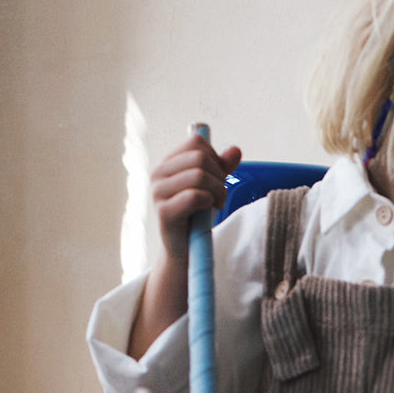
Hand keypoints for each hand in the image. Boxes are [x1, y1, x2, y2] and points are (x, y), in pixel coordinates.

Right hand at [129, 135, 242, 358]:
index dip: (215, 158)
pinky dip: (208, 202)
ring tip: (216, 204)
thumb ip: (222, 167)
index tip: (218, 178)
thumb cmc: (197, 217)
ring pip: (199, 174)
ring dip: (218, 190)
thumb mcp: (212, 187)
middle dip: (220, 176)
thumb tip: (236, 150)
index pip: (197, 142)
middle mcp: (158, 174)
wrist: (186, 251)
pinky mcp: (164, 212)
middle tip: (220, 196)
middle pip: (200, 157)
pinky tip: (208, 210)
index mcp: (168, 163)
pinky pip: (194, 196)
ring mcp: (157, 192)